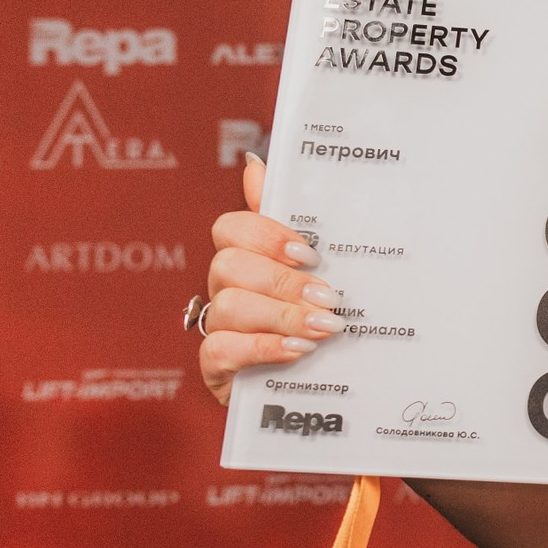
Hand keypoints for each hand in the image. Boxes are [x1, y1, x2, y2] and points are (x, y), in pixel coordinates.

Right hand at [197, 152, 343, 405]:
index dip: (266, 236)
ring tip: (324, 328)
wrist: (322, 385)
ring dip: (281, 315)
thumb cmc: (315, 319)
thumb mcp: (316, 269)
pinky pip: (218, 350)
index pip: (231, 228)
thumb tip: (256, 163)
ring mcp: (218, 328)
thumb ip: (291, 218)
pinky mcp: (217, 369)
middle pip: (229, 266)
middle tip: (329, 298)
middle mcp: (225, 289)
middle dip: (283, 281)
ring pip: (227, 306)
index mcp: (247, 259)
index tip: (310, 253)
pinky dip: (261, 348)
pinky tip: (297, 351)